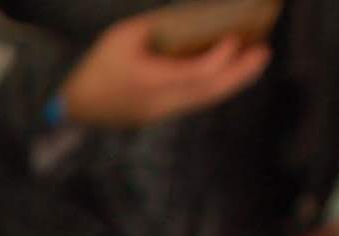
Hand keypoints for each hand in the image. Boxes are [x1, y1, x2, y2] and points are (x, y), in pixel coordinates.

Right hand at [59, 13, 271, 127]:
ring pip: (206, 100)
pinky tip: (227, 74)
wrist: (75, 107)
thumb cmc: (97, 67)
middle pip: (210, 92)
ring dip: (233, 82)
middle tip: (263, 54)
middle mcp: (161, 101)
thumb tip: (192, 17)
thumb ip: (157, 27)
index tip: (235, 38)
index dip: (222, 57)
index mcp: (151, 80)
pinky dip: (215, 87)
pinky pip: (196, 102)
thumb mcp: (123, 36)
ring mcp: (162, 113)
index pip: (198, 72)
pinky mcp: (161, 116)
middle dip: (240, 73)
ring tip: (254, 63)